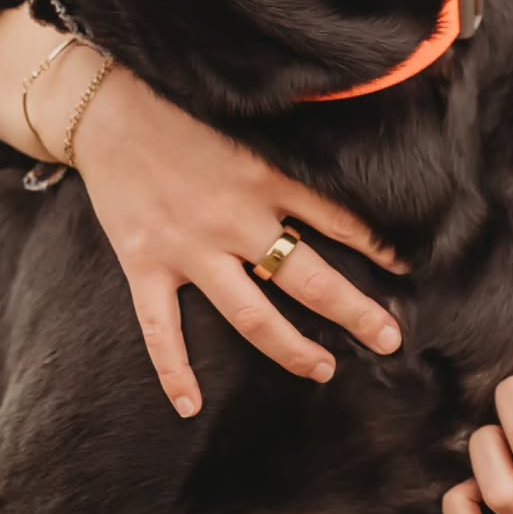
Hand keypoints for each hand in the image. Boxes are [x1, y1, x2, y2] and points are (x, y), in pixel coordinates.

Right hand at [0, 8, 404, 418]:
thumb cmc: (182, 106)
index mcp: (265, 178)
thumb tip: (347, 153)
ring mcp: (189, 247)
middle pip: (307, 279)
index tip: (406, 270)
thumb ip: (289, 148)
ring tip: (325, 369)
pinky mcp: (144, 263)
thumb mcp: (249, 118)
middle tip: (389, 339)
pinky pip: (160, 330)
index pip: (337, 220)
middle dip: (354, 312)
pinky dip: (174, 372)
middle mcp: (233, 219)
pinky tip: (191, 408)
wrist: (106, 106)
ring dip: (290, 348)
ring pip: (249, 315)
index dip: (378, 247)